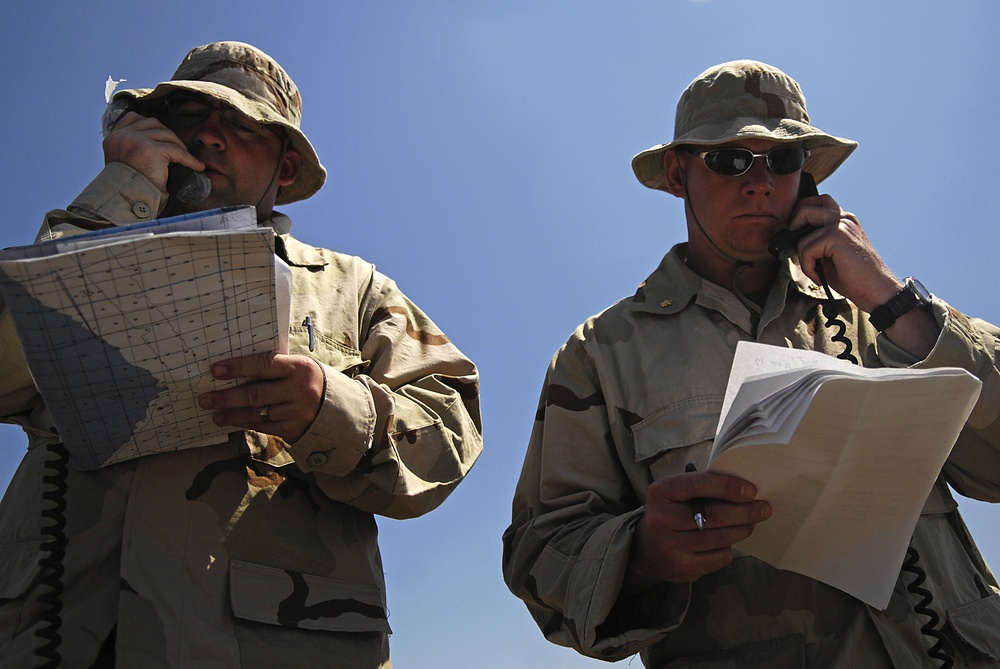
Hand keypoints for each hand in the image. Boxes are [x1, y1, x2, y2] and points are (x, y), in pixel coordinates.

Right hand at [103, 111, 204, 191]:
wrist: (126, 200)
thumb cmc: (126, 188)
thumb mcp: (120, 161)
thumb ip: (129, 147)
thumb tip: (152, 140)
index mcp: (113, 137)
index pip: (133, 117)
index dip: (150, 125)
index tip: (161, 135)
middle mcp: (123, 136)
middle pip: (153, 123)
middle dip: (168, 135)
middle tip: (178, 150)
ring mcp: (136, 140)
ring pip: (167, 135)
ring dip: (179, 146)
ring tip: (186, 158)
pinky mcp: (152, 149)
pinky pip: (177, 151)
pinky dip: (189, 159)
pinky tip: (196, 166)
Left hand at [198, 352, 324, 443]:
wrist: (339, 408)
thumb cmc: (311, 382)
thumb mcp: (300, 368)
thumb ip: (275, 367)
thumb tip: (236, 369)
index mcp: (300, 368)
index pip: (263, 365)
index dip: (238, 367)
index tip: (215, 370)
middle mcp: (300, 391)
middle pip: (255, 394)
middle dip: (226, 397)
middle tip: (206, 398)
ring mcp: (297, 413)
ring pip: (256, 413)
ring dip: (231, 414)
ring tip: (214, 412)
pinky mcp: (294, 430)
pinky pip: (263, 426)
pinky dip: (245, 423)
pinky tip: (231, 421)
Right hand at [626, 470, 770, 590]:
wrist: (647, 549)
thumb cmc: (671, 512)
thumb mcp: (675, 493)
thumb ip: (702, 487)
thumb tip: (745, 490)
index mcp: (661, 492)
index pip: (698, 484)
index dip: (728, 487)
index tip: (751, 491)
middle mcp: (661, 519)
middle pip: (714, 515)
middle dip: (744, 511)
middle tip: (764, 509)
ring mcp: (670, 546)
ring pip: (720, 538)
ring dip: (742, 529)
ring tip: (751, 524)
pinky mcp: (682, 568)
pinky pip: (719, 557)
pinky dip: (729, 548)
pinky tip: (728, 542)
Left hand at [789, 193, 939, 356]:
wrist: (876, 290)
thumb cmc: (854, 276)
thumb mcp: (831, 253)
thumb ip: (816, 241)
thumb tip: (790, 240)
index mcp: (844, 219)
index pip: (816, 202)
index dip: (800, 214)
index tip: (795, 234)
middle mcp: (843, 217)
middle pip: (805, 207)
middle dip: (793, 228)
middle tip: (798, 251)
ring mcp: (841, 225)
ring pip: (801, 235)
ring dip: (803, 259)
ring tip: (816, 273)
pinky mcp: (837, 237)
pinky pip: (807, 250)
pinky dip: (808, 268)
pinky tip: (820, 277)